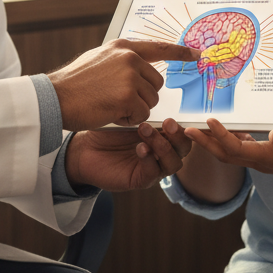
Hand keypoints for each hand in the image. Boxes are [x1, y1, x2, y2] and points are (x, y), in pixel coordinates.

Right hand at [48, 39, 198, 129]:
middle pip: (156, 83)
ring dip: (134, 109)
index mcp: (124, 47)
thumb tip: (138, 64)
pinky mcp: (128, 96)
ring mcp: (130, 76)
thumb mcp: (98, 59)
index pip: (159, 47)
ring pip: (150, 101)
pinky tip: (109, 113)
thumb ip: (120, 60)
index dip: (181, 52)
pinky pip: (141, 115)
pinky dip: (128, 120)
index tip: (198, 55)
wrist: (56, 97)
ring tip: (109, 104)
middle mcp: (130, 58)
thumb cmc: (74, 82)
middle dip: (143, 96)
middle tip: (118, 100)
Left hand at [65, 117, 192, 191]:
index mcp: (163, 135)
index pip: (184, 133)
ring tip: (144, 130)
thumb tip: (155, 91)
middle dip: (178, 136)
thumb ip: (143, 108)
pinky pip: (153, 173)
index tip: (177, 114)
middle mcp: (162, 152)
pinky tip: (139, 148)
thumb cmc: (108, 129)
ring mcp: (153, 167)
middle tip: (167, 122)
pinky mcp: (141, 180)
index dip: (186, 126)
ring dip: (162, 146)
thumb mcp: (127, 114)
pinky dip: (149, 159)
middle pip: (183, 148)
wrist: (86, 148)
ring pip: (172, 162)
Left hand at [185, 119, 272, 193]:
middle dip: (204, 143)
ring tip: (196, 127)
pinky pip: (239, 150)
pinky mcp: (264, 156)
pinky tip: (223, 129)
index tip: (208, 120)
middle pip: (225, 155)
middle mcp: (260, 161)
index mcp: (268, 157)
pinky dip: (226, 141)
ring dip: (211, 143)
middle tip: (185, 128)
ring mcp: (261, 160)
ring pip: (230, 154)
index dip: (220, 136)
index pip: (236, 149)